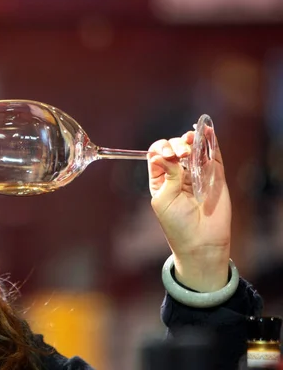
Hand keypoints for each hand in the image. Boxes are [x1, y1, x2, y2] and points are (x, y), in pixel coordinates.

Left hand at [148, 130, 230, 291]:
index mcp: (161, 179)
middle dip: (176, 145)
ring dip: (191, 140)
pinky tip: (207, 131)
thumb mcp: (164, 199)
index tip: (167, 156)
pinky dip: (210, 141)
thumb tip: (164, 154)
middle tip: (181, 155)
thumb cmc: (177, 225)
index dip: (161, 149)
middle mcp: (178, 173)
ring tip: (191, 142)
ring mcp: (198, 173)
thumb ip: (167, 176)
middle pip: (175, 148)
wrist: (201, 242)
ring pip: (193, 148)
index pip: (157, 154)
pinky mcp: (215, 175)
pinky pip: (213, 154)